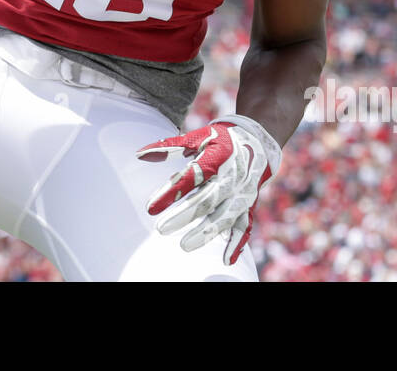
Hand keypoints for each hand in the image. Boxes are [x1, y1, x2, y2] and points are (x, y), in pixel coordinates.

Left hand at [137, 113, 281, 264]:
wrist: (257, 141)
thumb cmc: (219, 140)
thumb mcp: (195, 138)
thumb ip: (168, 147)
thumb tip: (139, 155)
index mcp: (216, 157)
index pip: (190, 177)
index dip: (170, 192)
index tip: (150, 207)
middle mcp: (232, 177)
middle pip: (206, 200)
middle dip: (183, 216)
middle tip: (160, 229)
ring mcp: (242, 192)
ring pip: (224, 216)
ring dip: (205, 232)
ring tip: (184, 245)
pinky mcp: (249, 204)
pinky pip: (245, 225)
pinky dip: (237, 242)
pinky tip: (226, 259)